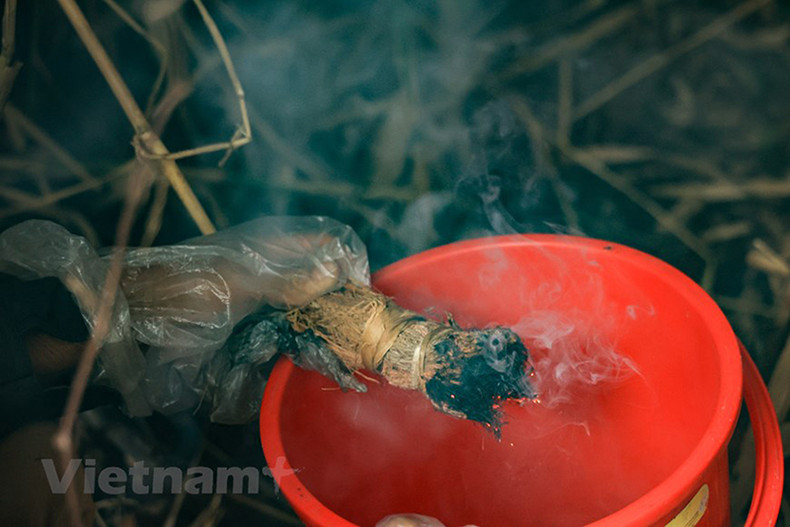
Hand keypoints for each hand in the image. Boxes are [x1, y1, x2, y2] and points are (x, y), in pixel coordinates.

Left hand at [120, 216, 369, 352]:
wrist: (145, 308)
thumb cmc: (191, 284)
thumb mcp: (242, 279)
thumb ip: (288, 278)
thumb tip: (336, 274)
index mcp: (276, 242)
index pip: (329, 239)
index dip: (350, 258)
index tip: (360, 290)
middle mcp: (277, 264)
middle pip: (324, 272)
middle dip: (342, 293)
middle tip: (355, 321)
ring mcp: (267, 291)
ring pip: (310, 300)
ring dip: (324, 317)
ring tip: (339, 339)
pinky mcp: (256, 316)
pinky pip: (290, 322)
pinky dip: (303, 333)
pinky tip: (311, 348)